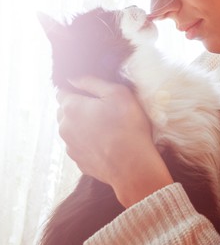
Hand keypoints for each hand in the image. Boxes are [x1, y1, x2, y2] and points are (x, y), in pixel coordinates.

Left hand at [56, 77, 172, 206]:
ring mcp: (70, 147)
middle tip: (102, 111)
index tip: (93, 95)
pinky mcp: (79, 162)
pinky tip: (106, 145)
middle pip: (64, 112)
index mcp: (71, 107)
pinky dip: (89, 144)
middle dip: (78, 109)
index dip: (77, 90)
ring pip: (71, 131)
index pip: (62, 91)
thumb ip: (92, 82)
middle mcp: (64, 127)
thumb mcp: (118, 93)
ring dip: (83, 127)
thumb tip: (73, 78)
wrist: (133, 166)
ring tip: (106, 130)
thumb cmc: (128, 126)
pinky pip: (80, 147)